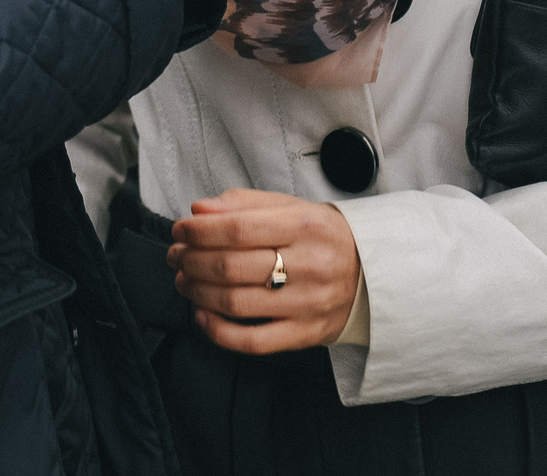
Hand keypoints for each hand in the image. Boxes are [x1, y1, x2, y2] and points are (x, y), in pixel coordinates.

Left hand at [169, 188, 361, 353]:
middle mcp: (309, 265)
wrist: (371, 272)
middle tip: (175, 255)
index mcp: (304, 226)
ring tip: (184, 280)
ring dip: (197, 292)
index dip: (199, 231)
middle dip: (191, 260)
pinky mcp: (305, 334)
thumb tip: (198, 211)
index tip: (179, 230)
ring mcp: (307, 304)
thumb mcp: (290, 207)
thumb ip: (243, 204)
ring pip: (237, 303)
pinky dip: (219, 332)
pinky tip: (201, 316)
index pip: (238, 228)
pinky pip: (254, 341)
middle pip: (232, 266)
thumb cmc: (320, 236)